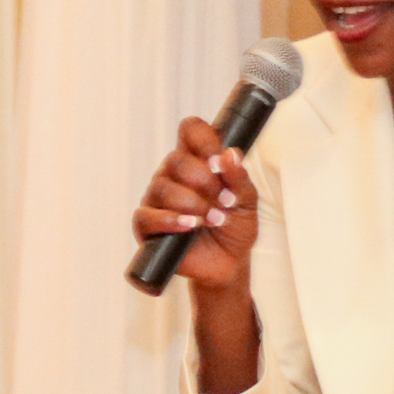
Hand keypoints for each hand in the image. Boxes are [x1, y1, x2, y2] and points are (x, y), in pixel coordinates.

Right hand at [132, 118, 258, 291]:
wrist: (228, 263)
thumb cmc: (235, 226)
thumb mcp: (247, 202)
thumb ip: (239, 178)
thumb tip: (230, 155)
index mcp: (197, 160)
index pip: (191, 130)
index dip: (204, 139)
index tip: (219, 161)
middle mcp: (173, 174)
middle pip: (176, 159)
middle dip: (204, 182)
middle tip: (223, 202)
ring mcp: (157, 199)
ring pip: (163, 187)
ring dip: (193, 204)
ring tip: (213, 220)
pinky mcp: (147, 225)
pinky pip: (147, 216)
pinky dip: (171, 221)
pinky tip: (190, 227)